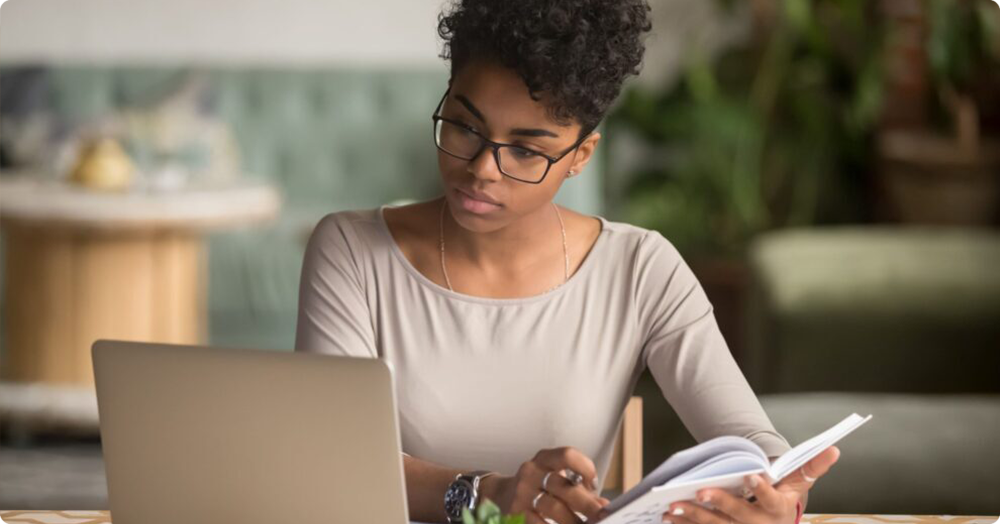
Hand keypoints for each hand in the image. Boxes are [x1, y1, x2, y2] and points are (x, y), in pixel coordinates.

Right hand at [480, 447, 610, 523]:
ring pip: (553, 508)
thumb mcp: (553, 477)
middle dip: (586, 503)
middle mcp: (531, 472)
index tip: (594, 484)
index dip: (585, 468)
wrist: (500, 494)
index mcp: (543, 459)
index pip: (567, 455)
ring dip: (574, 520)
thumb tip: (603, 505)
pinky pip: (539, 523)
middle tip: (602, 516)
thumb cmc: (537, 486)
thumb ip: (577, 487)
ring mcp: (521, 494)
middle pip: (563, 485)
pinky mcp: (515, 513)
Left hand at [661, 446, 839, 523]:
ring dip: (693, 517)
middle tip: (700, 491)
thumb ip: (812, 467)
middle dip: (719, 504)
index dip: (762, 488)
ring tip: (674, 505)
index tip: (751, 475)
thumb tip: (834, 448)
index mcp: (778, 510)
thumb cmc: (784, 499)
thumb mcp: (798, 485)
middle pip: (737, 516)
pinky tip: (668, 517)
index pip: (771, 499)